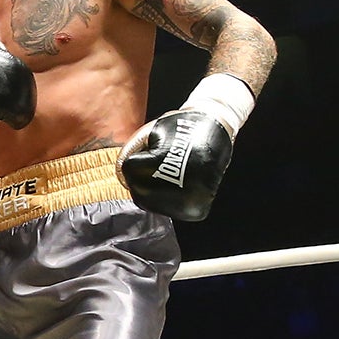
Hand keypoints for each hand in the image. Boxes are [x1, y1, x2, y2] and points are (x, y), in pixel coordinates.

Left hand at [120, 73, 251, 221]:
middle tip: (162, 161)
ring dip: (153, 188)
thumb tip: (121, 177)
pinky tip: (178, 182)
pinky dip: (168, 197)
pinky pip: (168, 209)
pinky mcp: (195, 211)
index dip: (138, 158)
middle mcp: (177, 190)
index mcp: (162, 167)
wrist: (216, 127)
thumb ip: (129, 152)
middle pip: (138, 192)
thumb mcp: (150, 132)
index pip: (129, 171)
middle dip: (142, 176)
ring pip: (150, 204)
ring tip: (172, 170)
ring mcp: (188, 203)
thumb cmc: (182, 127)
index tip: (154, 149)